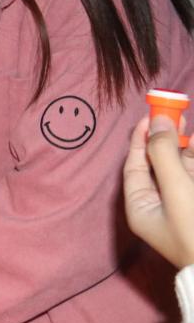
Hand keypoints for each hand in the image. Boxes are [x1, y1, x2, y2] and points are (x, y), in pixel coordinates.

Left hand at [124, 115, 193, 268]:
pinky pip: (193, 178)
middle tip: (176, 113)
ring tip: (190, 126)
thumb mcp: (178, 189)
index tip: (151, 115)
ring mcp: (182, 208)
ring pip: (181, 169)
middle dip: (167, 139)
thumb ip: (165, 154)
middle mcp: (159, 207)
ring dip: (186, 148)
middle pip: (159, 164)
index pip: (135, 164)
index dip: (141, 138)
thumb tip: (159, 121)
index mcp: (140, 208)